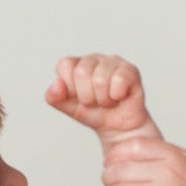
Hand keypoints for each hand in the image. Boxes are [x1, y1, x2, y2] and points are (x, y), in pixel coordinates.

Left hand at [46, 54, 160, 145]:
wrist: (117, 127)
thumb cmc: (94, 113)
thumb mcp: (69, 108)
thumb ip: (55, 97)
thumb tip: (56, 84)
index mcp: (76, 64)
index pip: (65, 65)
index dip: (70, 86)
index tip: (78, 96)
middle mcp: (94, 59)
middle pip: (81, 72)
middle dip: (86, 96)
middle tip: (94, 101)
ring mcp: (113, 62)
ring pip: (100, 79)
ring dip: (102, 98)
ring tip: (106, 100)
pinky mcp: (130, 70)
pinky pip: (118, 80)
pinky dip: (116, 96)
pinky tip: (119, 97)